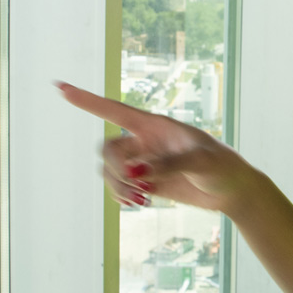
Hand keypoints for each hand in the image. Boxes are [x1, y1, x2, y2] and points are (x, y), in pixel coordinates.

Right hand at [57, 81, 266, 212]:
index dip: (86, 100)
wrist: (232, 190)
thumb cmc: (221, 166)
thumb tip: (136, 173)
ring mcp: (143, 163)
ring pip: (109, 171)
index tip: (60, 88)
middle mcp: (143, 141)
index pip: (113, 110)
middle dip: (114, 169)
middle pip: (107, 149)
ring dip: (116, 186)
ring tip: (140, 200)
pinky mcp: (146, 183)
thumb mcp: (198, 162)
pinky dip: (120, 196)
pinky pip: (118, 187)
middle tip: (138, 186)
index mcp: (154, 125)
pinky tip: (136, 204)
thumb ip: (166, 166)